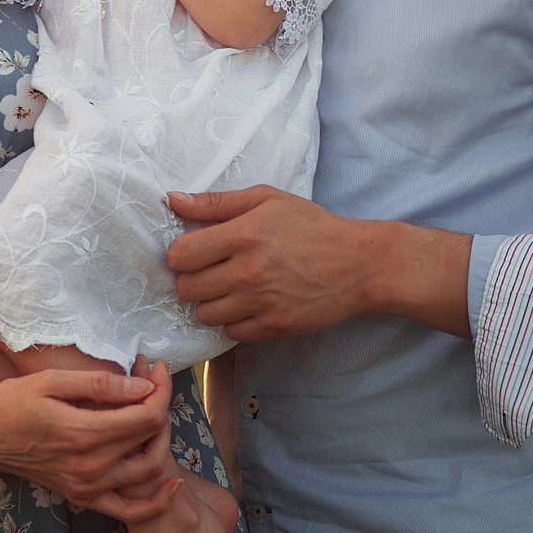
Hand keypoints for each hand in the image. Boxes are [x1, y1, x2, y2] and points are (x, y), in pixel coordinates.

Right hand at [0, 359, 177, 514]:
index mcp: (84, 434)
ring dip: (162, 441)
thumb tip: (142, 387)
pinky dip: (156, 501)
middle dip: (161, 406)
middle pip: (152, 439)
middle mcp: (91, 467)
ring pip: (150, 471)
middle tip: (152, 382)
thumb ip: (100, 385)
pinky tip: (171, 483)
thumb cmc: (10, 403)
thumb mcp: (51, 381)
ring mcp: (88, 487)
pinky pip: (131, 510)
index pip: (146, 415)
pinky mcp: (84, 497)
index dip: (159, 389)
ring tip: (152, 414)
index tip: (154, 368)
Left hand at [164, 186, 472, 341]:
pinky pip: (231, 332)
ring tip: (230, 288)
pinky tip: (249, 304)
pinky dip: (234, 321)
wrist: (360, 265)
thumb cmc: (312, 226)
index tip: (196, 252)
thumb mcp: (267, 199)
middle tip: (212, 271)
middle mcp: (248, 271)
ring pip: (204, 314)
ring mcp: (261, 303)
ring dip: (210, 302)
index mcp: (242, 235)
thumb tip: (172, 200)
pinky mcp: (274, 327)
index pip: (179, 256)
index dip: (182, 254)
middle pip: (186, 288)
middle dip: (193, 279)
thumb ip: (216, 202)